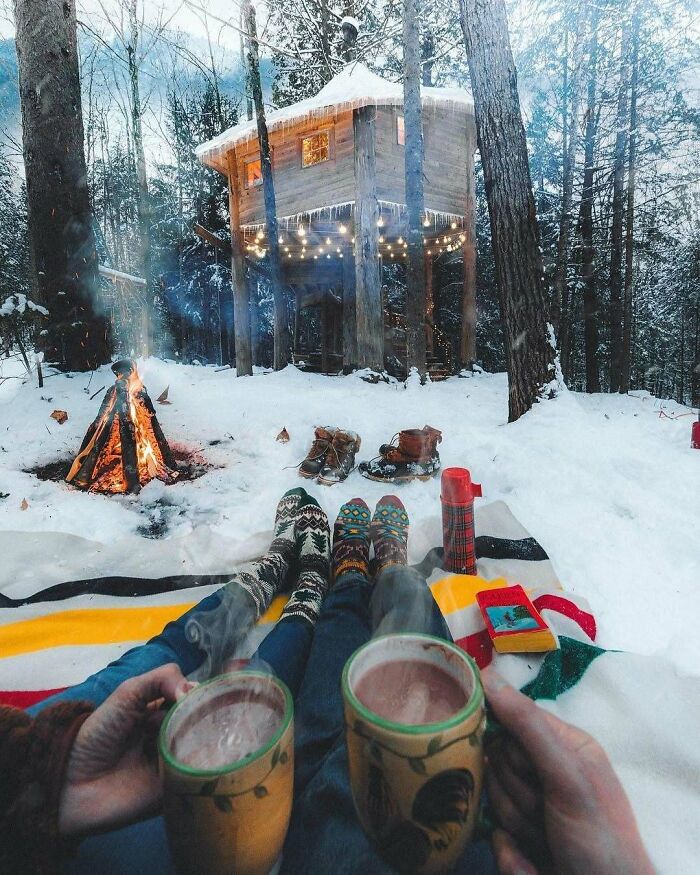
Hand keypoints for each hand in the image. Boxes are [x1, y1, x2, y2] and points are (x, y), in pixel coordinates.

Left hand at [59, 664, 193, 835]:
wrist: (74, 783)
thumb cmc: (98, 735)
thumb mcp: (127, 694)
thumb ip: (161, 679)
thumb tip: (193, 689)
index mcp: (161, 711)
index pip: (192, 698)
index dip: (197, 694)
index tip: (196, 696)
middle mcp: (172, 734)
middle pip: (202, 719)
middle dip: (199, 716)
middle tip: (190, 719)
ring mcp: (176, 761)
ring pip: (205, 743)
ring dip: (200, 737)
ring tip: (186, 738)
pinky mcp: (178, 787)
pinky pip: (199, 772)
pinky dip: (200, 762)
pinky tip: (193, 755)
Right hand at [482, 669, 653, 874]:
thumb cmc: (598, 837)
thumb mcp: (568, 777)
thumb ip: (529, 727)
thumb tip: (487, 676)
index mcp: (564, 744)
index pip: (513, 716)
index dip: (504, 733)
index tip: (503, 749)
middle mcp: (545, 769)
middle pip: (497, 758)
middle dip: (516, 789)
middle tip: (545, 809)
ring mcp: (529, 804)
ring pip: (491, 795)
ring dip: (516, 821)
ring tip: (547, 838)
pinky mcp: (516, 837)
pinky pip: (492, 832)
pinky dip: (511, 851)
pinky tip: (535, 859)